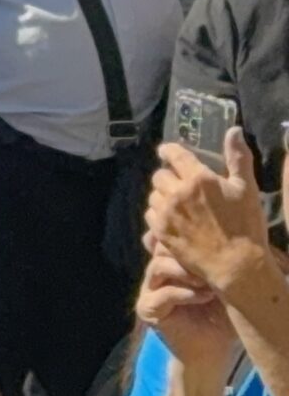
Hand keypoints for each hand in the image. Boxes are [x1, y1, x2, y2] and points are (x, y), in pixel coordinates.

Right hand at [137, 248, 238, 373]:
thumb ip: (214, 261)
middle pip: (160, 247)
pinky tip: (203, 296)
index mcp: (171, 262)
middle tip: (211, 262)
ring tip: (208, 283)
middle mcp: (156, 272)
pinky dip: (184, 294)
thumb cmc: (223, 314)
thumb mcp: (222, 283)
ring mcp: (149, 290)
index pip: (163, 236)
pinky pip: (162, 294)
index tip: (204, 240)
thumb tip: (222, 239)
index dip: (178, 235)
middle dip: (185, 253)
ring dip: (184, 272)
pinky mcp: (147, 309)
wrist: (212, 348)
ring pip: (157, 267)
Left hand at [146, 130, 273, 299]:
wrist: (236, 265)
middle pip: (159, 175)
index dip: (168, 150)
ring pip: (153, 195)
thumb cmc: (246, 225)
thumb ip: (237, 158)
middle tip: (179, 183)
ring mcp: (166, 213)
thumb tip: (233, 130)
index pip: (173, 154)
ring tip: (177, 202)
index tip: (166, 151)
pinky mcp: (161, 231)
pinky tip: (172, 218)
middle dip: (168, 176)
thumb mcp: (247, 188)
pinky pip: (150, 214)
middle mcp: (177, 193)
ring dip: (162, 195)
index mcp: (198, 179)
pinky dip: (158, 213)